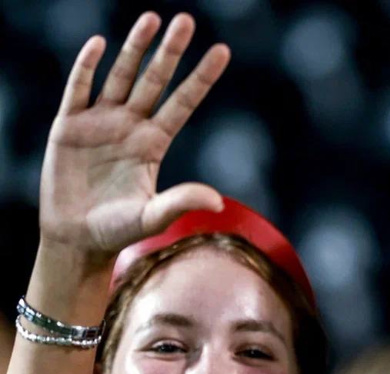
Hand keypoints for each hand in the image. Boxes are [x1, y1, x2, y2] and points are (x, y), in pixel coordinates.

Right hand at [39, 12, 228, 261]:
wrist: (75, 238)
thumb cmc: (117, 230)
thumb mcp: (152, 217)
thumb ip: (181, 203)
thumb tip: (217, 201)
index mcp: (154, 143)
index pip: (183, 103)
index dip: (201, 77)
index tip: (222, 51)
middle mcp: (130, 125)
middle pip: (155, 80)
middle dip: (170, 51)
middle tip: (186, 20)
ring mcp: (100, 122)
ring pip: (120, 76)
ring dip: (134, 48)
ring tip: (151, 19)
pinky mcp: (68, 126)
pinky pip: (78, 89)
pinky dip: (86, 67)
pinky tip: (99, 44)